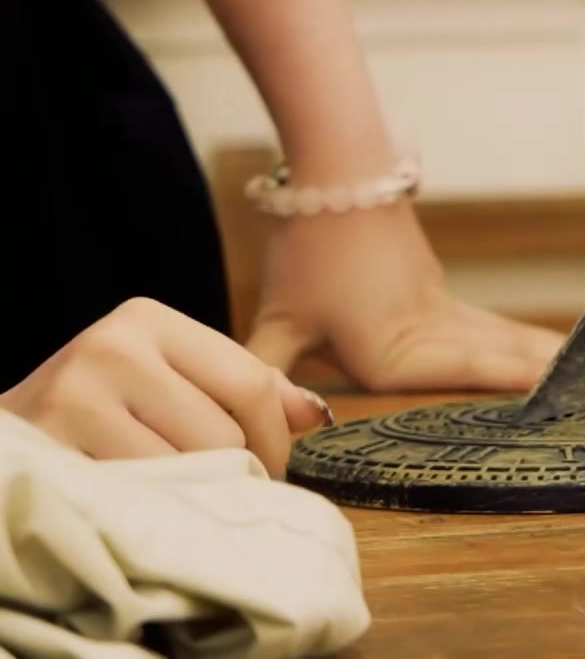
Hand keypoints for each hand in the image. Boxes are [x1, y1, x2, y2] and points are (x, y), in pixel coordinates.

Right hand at [0, 297, 330, 477]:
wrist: (9, 435)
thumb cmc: (94, 410)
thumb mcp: (165, 378)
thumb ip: (240, 387)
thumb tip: (312, 413)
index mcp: (148, 319)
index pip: (251, 383)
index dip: (274, 439)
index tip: (274, 469)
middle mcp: (113, 345)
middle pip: (224, 431)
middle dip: (235, 472)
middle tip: (223, 491)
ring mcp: (78, 392)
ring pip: (186, 466)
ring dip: (193, 493)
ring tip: (174, 492)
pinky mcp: (54, 441)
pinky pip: (140, 491)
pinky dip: (152, 507)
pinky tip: (140, 502)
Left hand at [243, 203, 584, 392]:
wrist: (339, 177)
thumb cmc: (307, 248)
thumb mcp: (278, 322)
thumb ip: (269, 375)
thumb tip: (265, 423)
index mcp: (399, 348)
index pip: (471, 371)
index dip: (527, 384)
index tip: (576, 393)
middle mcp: (437, 332)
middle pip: (519, 354)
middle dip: (578, 372)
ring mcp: (450, 314)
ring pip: (521, 341)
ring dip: (574, 358)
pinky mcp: (447, 302)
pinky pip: (505, 331)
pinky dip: (543, 348)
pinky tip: (566, 359)